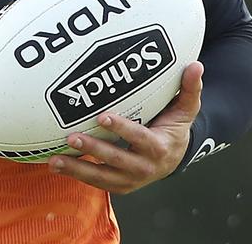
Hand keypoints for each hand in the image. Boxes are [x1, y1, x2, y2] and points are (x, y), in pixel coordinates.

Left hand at [48, 61, 203, 194]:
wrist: (174, 158)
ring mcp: (130, 180)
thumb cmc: (174, 127)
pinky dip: (76, 175)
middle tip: (71, 137)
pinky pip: (95, 182)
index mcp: (159, 148)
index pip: (140, 138)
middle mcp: (145, 168)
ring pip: (101, 177)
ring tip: (55, 160)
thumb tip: (196, 65)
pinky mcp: (118, 185)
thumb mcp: (186, 109)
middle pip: (116, 160)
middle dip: (94, 149)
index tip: (102, 116)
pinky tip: (55, 166)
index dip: (122, 128)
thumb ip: (190, 88)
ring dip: (77, 169)